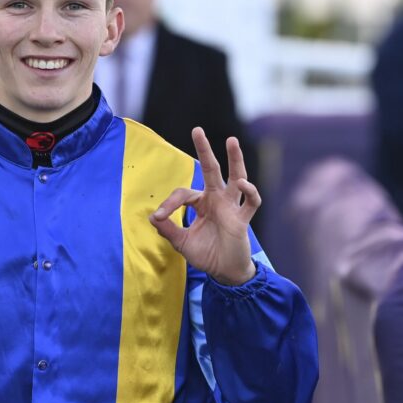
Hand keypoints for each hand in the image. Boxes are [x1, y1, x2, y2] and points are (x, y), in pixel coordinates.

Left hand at [149, 127, 259, 285]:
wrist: (224, 272)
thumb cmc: (205, 254)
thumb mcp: (180, 242)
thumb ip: (167, 228)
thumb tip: (151, 217)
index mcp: (201, 203)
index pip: (183, 193)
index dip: (169, 203)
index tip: (159, 217)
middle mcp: (216, 200)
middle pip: (211, 169)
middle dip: (204, 150)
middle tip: (196, 130)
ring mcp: (231, 207)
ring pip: (236, 178)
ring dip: (235, 159)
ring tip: (231, 140)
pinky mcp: (242, 219)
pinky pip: (251, 202)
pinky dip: (250, 192)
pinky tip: (245, 183)